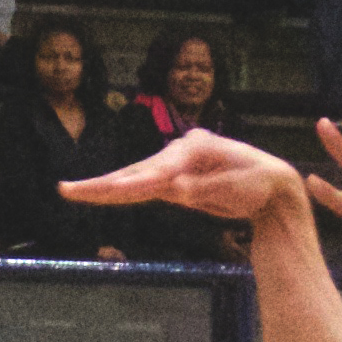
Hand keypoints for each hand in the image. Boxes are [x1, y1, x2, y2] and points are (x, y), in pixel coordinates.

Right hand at [64, 125, 302, 223]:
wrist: (272, 186)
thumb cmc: (260, 183)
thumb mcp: (239, 186)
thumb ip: (206, 187)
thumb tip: (174, 188)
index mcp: (196, 148)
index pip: (161, 170)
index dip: (139, 182)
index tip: (119, 191)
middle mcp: (180, 152)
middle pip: (137, 171)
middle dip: (103, 183)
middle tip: (69, 190)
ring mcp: (174, 166)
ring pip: (134, 177)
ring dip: (103, 187)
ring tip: (71, 191)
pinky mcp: (173, 182)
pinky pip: (142, 187)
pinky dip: (120, 191)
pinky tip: (98, 193)